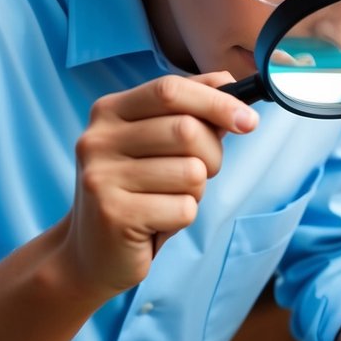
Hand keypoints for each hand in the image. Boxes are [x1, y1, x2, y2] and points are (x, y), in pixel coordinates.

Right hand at [60, 72, 257, 296]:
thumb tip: (232, 86)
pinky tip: (158, 222)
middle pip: (187, 130)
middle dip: (212, 156)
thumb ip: (191, 114)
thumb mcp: (157, 147)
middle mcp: (99, 139)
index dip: (217, 101)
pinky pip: (184, 209)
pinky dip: (183, 219)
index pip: (170, 89)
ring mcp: (103, 177)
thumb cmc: (137, 194)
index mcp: (109, 112)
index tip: (249, 120)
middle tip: (200, 175)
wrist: (91, 253)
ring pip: (191, 173)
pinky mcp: (115, 214)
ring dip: (195, 192)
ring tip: (168, 201)